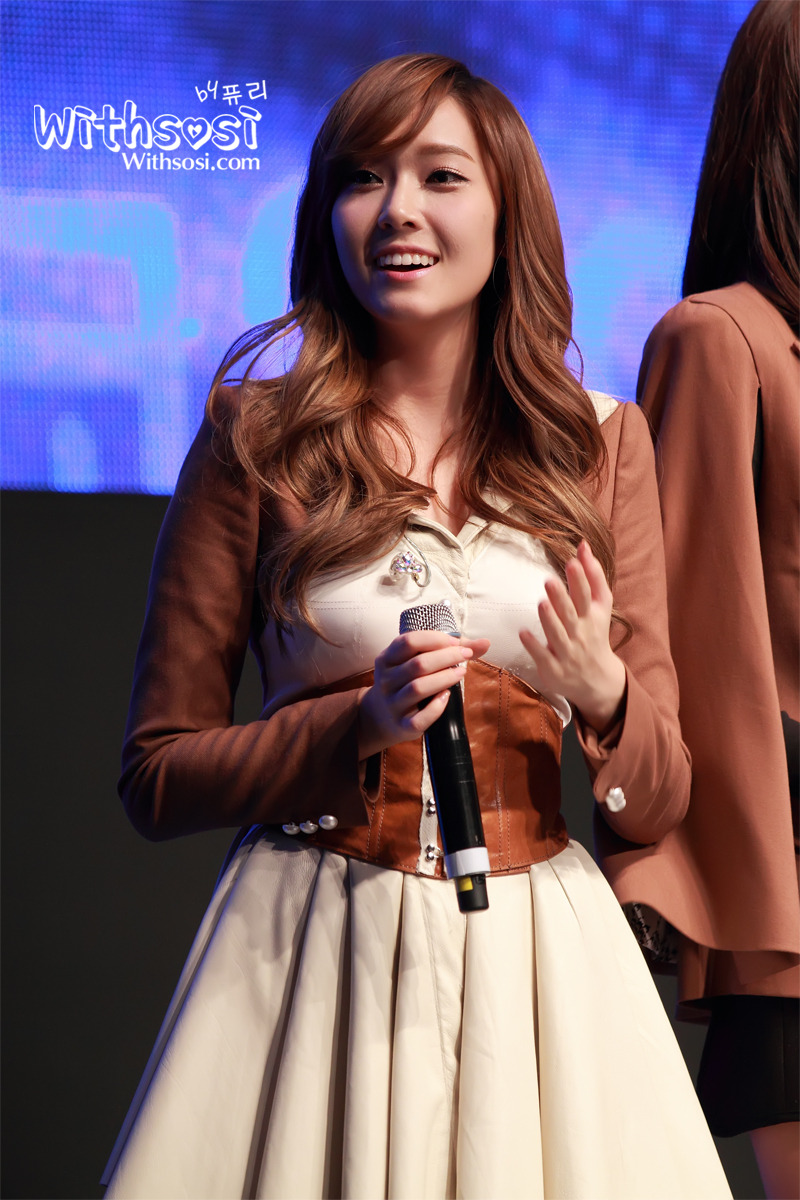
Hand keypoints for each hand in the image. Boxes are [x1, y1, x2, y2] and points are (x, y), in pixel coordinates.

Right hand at [358, 630, 490, 758]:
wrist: (380, 716)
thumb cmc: (406, 681)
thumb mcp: (415, 662)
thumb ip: (449, 650)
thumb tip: (485, 643)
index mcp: (388, 659)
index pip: (409, 642)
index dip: (435, 639)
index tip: (455, 642)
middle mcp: (386, 680)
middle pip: (418, 664)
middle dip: (447, 657)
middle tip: (465, 655)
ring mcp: (393, 704)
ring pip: (418, 688)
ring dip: (444, 678)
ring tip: (461, 673)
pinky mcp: (402, 725)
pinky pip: (420, 719)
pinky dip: (436, 708)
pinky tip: (447, 697)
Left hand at [519, 541, 625, 733]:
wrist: (597, 679)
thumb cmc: (594, 634)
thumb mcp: (600, 606)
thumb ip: (592, 575)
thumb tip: (583, 544)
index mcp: (592, 616)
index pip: (587, 595)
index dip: (581, 579)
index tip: (572, 561)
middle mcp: (581, 633)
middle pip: (571, 614)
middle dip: (562, 598)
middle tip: (549, 580)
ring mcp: (568, 652)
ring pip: (557, 634)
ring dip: (549, 619)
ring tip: (541, 602)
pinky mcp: (554, 668)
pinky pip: (542, 656)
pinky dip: (533, 645)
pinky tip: (523, 632)